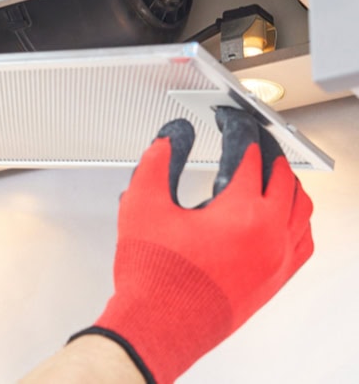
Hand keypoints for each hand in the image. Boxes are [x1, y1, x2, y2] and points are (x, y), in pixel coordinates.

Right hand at [73, 108, 312, 383]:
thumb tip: (171, 138)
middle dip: (264, 149)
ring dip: (286, 179)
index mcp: (241, 213)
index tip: (228, 120)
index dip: (237, 129)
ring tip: (269, 167)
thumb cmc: (154, 277)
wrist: (159, 325)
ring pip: (301, 205)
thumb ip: (157, 162)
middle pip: (281, 174)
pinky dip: (297, 216)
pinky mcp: (276, 279)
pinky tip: (284, 212)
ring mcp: (278, 259)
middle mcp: (269, 234)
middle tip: (248, 137)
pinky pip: (304, 239)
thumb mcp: (142, 206)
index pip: (248, 154)